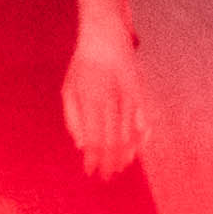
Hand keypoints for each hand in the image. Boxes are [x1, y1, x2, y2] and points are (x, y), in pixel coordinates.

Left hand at [63, 26, 150, 180]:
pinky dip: (142, 137)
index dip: (94, 159)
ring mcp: (127, 97)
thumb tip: (81, 145)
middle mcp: (110, 101)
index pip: (94, 140)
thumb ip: (73, 118)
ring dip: (126, 154)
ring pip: (129, 134)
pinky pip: (143, 120)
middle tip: (107, 176)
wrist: (105, 37)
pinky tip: (138, 148)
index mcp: (90, 101)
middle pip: (113, 141)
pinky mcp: (140, 93)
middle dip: (110, 162)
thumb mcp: (68, 89)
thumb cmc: (83, 66)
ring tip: (121, 166)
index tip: (92, 172)